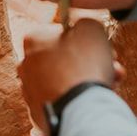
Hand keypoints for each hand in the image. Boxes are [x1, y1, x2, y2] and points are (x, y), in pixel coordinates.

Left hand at [17, 21, 117, 135]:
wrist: (78, 108)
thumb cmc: (84, 64)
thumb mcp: (92, 28)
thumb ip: (85, 22)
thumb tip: (84, 28)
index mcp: (33, 39)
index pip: (60, 33)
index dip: (84, 38)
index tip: (100, 45)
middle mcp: (25, 64)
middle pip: (63, 58)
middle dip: (89, 61)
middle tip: (111, 64)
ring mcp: (30, 91)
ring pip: (64, 80)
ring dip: (86, 79)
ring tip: (109, 83)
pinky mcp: (38, 113)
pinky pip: (62, 100)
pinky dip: (76, 99)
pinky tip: (93, 100)